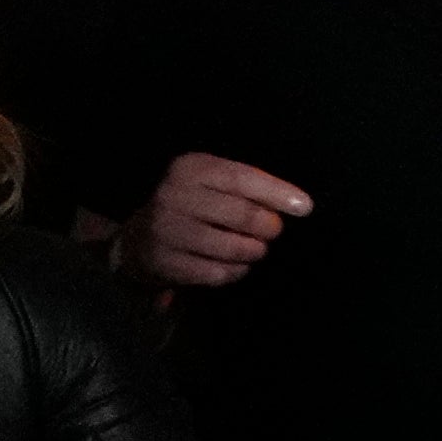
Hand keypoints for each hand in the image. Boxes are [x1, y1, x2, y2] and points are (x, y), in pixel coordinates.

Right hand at [138, 151, 310, 290]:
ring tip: (255, 249)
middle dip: (268, 227)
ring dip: (253, 252)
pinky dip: (236, 271)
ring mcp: (166, 230)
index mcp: (189, 167)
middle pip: (241, 214)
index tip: (305, 207)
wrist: (136, 240)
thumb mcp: (209, 182)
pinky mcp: (164, 262)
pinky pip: (217, 273)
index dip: (276, 193)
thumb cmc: (189, 206)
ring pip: (232, 247)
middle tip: (272, 232)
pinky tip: (236, 266)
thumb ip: (246, 187)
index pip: (241, 178)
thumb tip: (296, 203)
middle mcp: (174, 195)